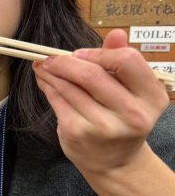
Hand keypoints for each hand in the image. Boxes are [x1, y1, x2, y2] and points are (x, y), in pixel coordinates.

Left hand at [32, 29, 169, 176]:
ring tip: (43, 64)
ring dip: (51, 71)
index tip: (82, 54)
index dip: (100, 53)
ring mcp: (103, 126)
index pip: (127, 61)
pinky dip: (48, 86)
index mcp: (151, 97)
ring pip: (69, 87)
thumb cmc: (122, 118)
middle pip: (92, 74)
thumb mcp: (132, 91)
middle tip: (52, 57)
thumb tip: (115, 33)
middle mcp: (132, 114)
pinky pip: (57, 100)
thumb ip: (121, 61)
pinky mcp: (78, 133)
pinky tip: (44, 79)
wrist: (115, 162)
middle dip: (66, 61)